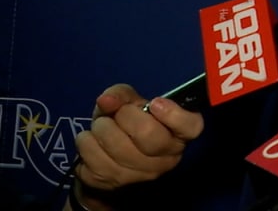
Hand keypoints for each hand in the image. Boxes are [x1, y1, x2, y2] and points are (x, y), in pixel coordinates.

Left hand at [72, 84, 203, 201]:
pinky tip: (92, 142)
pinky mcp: (112, 183)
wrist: (105, 163)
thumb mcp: (128, 103)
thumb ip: (122, 95)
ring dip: (100, 128)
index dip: (174, 114)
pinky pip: (92, 155)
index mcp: (178, 135)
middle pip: (148, 133)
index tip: (155, 103)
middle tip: (118, 114)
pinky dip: (85, 142)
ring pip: (115, 144)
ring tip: (102, 127)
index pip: (191, 127)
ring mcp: (139, 175)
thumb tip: (106, 100)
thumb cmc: (125, 126)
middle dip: (124, 115)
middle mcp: (166, 159)